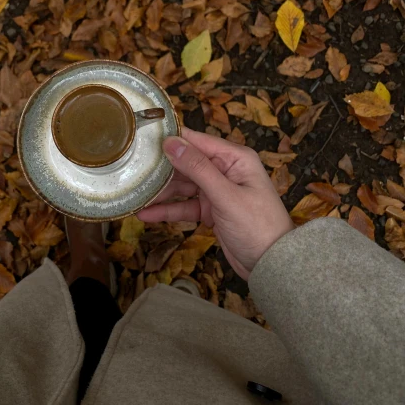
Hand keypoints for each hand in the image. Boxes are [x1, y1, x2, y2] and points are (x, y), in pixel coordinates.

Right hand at [138, 127, 294, 279]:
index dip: (171, 140)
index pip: (197, 141)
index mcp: (234, 158)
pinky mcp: (210, 210)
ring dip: (161, 191)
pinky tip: (146, 214)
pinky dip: (168, 210)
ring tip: (135, 195)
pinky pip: (185, 206)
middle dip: (161, 168)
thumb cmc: (257, 226)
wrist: (272, 265)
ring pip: (182, 186)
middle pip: (186, 163)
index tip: (143, 140)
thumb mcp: (226, 196)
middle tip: (132, 170)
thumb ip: (198, 169)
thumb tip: (171, 142)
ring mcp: (217, 191)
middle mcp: (225, 170)